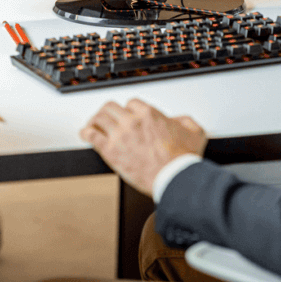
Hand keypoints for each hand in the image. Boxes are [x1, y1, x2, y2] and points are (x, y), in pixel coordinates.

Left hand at [80, 98, 207, 196]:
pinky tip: (86, 133)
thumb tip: (180, 121)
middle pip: (111, 107)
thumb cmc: (182, 159)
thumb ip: (185, 121)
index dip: (129, 109)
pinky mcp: (111, 151)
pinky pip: (92, 135)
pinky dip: (87, 132)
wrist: (174, 177)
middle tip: (107, 116)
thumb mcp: (194, 132)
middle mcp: (131, 121)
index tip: (128, 115)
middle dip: (108, 111)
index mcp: (149, 114)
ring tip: (94, 124)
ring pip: (99, 117)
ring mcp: (119, 135)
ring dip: (95, 119)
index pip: (131, 103)